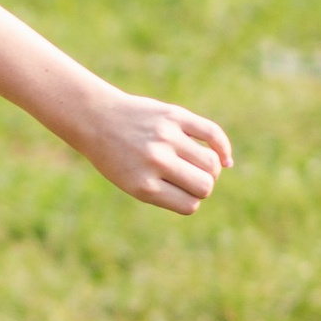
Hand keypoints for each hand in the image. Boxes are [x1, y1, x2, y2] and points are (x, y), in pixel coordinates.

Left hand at [77, 89, 233, 215]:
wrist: (97, 119)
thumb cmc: (117, 157)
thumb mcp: (132, 183)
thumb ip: (168, 189)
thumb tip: (212, 181)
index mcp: (144, 186)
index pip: (189, 205)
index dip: (190, 200)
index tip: (179, 192)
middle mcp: (156, 161)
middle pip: (204, 185)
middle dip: (203, 187)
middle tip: (188, 178)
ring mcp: (166, 137)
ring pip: (211, 163)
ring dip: (211, 168)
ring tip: (198, 164)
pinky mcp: (175, 115)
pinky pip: (213, 134)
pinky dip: (223, 148)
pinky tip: (224, 157)